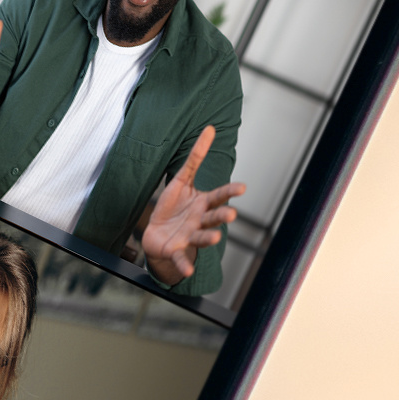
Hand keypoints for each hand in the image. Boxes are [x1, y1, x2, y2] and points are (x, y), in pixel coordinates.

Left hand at [135, 125, 246, 285]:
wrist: (156, 234)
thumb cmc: (173, 207)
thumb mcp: (182, 180)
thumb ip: (196, 157)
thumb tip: (209, 129)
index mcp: (203, 204)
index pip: (219, 196)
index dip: (229, 192)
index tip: (242, 187)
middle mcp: (200, 221)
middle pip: (213, 217)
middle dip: (222, 216)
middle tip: (231, 214)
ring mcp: (189, 237)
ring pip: (201, 237)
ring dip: (208, 238)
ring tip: (214, 237)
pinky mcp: (176, 250)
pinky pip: (182, 258)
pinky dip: (184, 264)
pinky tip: (187, 271)